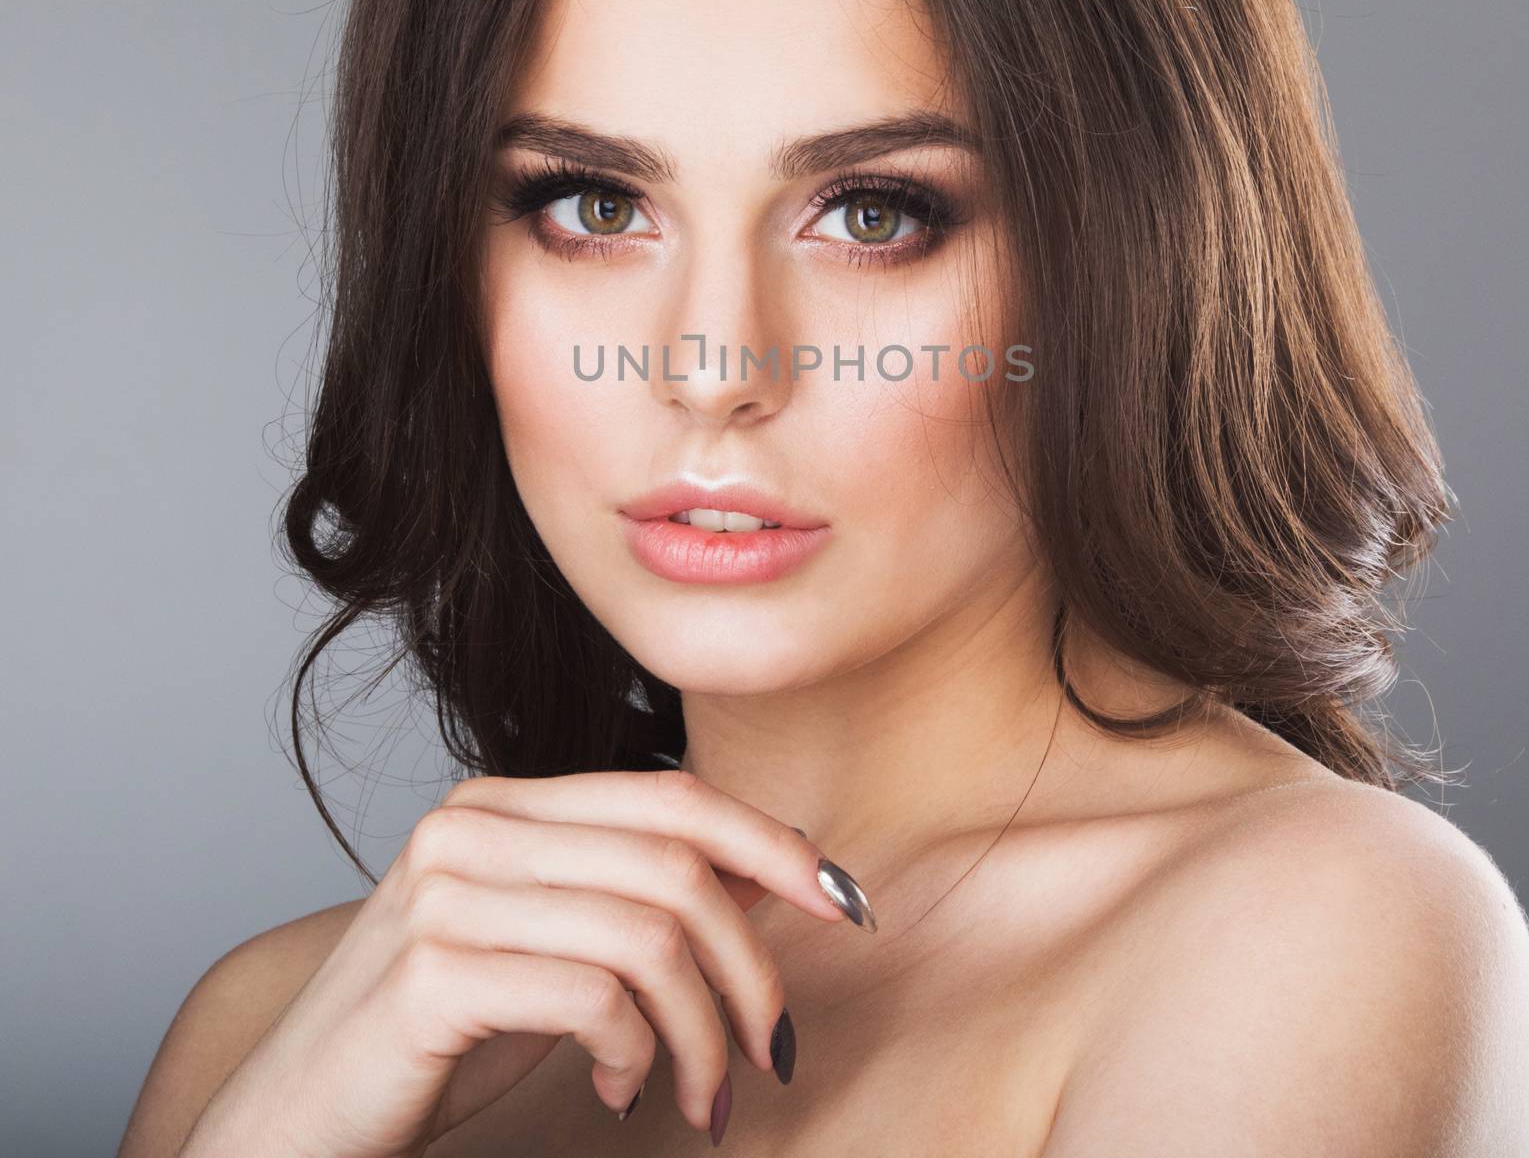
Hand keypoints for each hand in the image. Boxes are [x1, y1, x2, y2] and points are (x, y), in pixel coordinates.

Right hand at [177, 768, 862, 1156]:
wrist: (293, 1125)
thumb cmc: (434, 1039)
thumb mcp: (553, 950)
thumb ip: (641, 899)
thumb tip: (772, 874)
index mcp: (504, 804)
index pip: (671, 797)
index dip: (770, 843)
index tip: (842, 903)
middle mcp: (472, 826)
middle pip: (675, 865)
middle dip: (751, 965)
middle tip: (772, 1049)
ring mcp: (446, 892)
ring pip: (649, 934)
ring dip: (702, 1032)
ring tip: (697, 1094)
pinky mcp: (433, 972)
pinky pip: (594, 996)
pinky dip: (636, 1054)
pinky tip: (616, 1091)